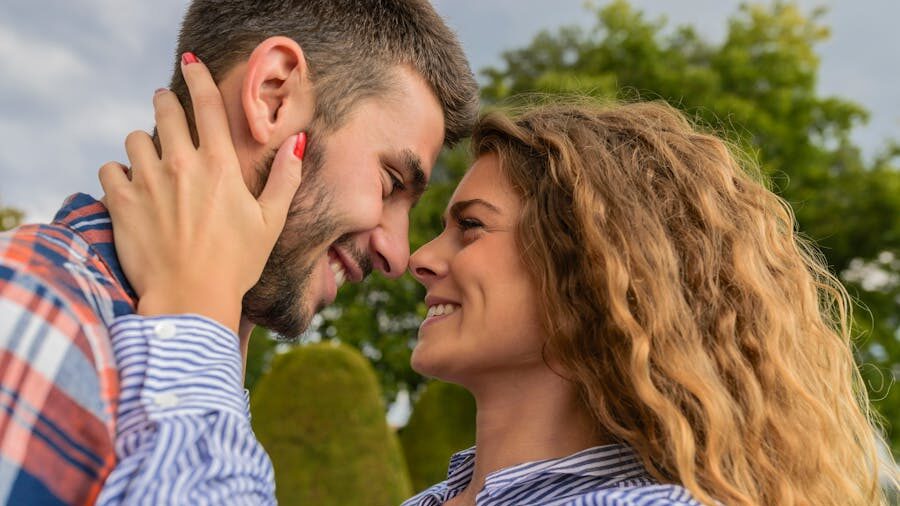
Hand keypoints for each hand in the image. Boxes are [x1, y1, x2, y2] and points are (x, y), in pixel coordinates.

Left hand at [99, 54, 304, 333]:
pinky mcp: (120, 203)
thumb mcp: (270, 222)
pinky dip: (117, 173)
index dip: (200, 78)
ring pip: (134, 139)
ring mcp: (147, 182)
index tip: (192, 64)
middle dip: (164, 102)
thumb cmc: (236, 263)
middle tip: (165, 104)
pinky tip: (128, 186)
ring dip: (141, 142)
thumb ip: (285, 178)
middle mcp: (181, 165)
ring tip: (148, 155)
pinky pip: (109, 169)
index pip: (208, 106)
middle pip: (165, 112)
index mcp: (219, 166)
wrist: (190, 298)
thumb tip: (299, 143)